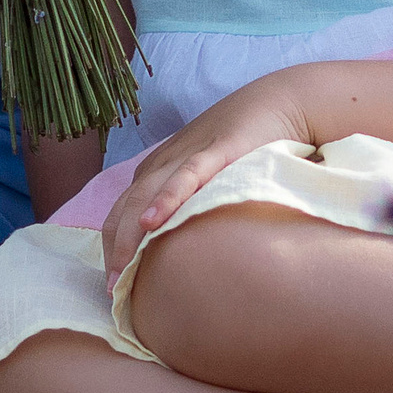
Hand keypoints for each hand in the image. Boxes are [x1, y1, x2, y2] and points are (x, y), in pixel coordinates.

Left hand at [102, 71, 324, 282]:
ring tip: (122, 270)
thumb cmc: (245, 143)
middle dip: (114, 250)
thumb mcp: (208, 174)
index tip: (115, 280)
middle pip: (125, 209)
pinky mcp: (217, 151)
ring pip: (146, 196)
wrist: (279, 102)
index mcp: (158, 168)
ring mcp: (188, 154)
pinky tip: (152, 222)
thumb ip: (191, 202)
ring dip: (130, 235)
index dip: (113, 246)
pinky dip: (166, 198)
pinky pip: (186, 176)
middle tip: (114, 290)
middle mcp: (164, 162)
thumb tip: (182, 250)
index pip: (121, 212)